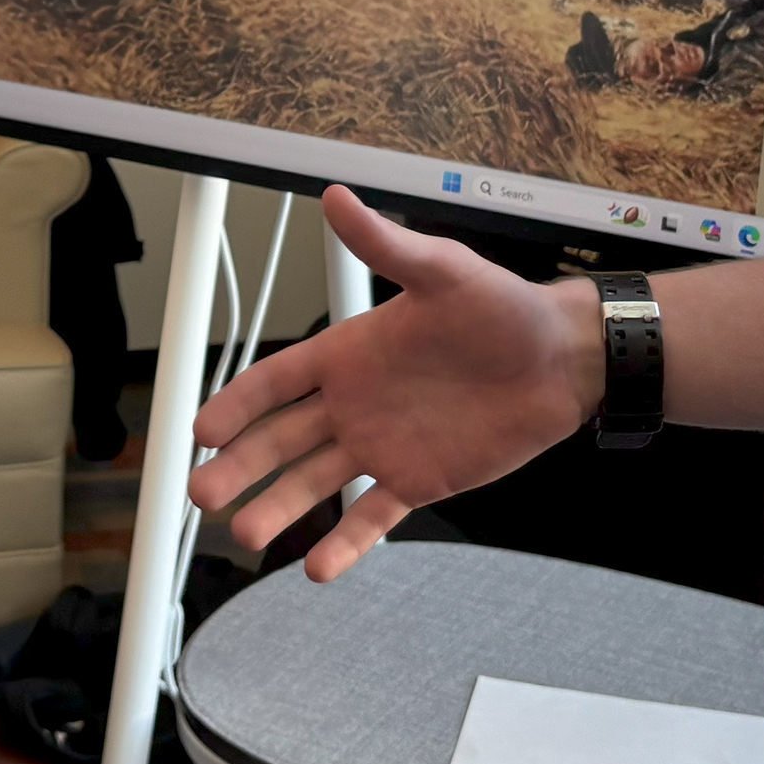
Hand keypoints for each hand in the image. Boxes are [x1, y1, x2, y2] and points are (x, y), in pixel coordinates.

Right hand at [190, 188, 599, 578]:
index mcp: (349, 354)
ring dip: (279, 506)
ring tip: (247, 534)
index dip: (237, 405)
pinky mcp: (418, 480)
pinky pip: (372, 516)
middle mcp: (355, 403)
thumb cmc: (502, 307)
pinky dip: (346, 542)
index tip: (202, 431)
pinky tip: (317, 568)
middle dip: (239, 466)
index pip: (275, 382)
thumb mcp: (442, 270)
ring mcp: (382, 445)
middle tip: (203, 493)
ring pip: (315, 483)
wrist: (561, 360)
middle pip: (280, 440)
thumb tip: (336, 196)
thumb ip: (386, 244)